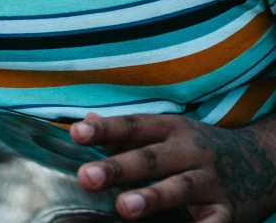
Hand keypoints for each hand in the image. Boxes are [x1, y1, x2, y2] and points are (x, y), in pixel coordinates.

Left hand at [70, 112, 275, 221]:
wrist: (260, 162)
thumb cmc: (197, 148)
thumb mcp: (167, 131)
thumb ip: (126, 132)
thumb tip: (85, 122)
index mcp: (171, 129)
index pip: (133, 126)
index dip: (105, 129)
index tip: (76, 133)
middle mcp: (190, 150)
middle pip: (151, 157)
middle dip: (119, 167)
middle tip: (86, 177)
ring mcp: (210, 181)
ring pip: (179, 187)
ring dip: (152, 196)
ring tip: (124, 206)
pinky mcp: (227, 211)